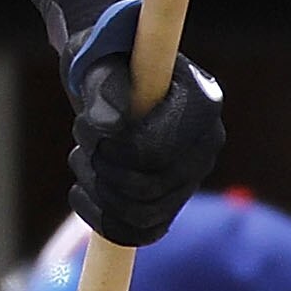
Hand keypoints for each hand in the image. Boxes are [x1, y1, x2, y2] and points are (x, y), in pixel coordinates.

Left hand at [65, 0, 225, 246]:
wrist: (107, 72)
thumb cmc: (103, 59)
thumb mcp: (98, 61)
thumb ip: (104, 89)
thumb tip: (107, 126)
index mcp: (202, 101)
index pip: (155, 152)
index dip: (112, 149)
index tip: (87, 126)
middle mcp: (207, 142)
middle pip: (150, 187)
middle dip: (102, 168)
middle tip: (83, 141)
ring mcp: (192, 173)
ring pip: (143, 214)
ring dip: (98, 190)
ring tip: (82, 158)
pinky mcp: (173, 197)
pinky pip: (141, 231)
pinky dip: (102, 218)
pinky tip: (84, 191)